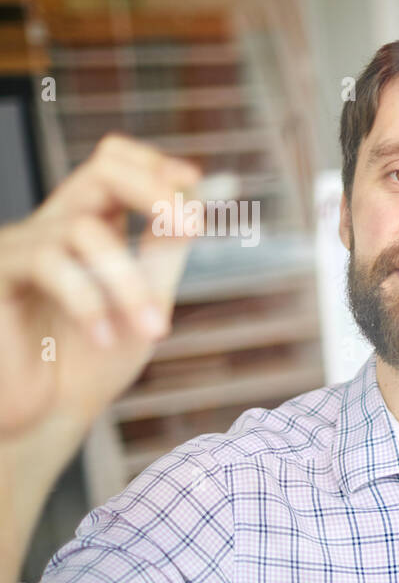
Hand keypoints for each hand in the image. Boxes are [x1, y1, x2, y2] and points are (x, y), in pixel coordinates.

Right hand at [0, 133, 201, 440]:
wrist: (44, 419)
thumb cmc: (90, 364)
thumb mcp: (144, 300)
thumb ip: (162, 253)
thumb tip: (195, 206)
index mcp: (89, 227)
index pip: (115, 163)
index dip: (155, 163)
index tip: (195, 181)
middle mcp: (51, 227)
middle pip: (101, 170)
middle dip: (153, 190)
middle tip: (189, 227)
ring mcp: (19, 247)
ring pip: (87, 231)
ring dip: (130, 284)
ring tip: (154, 331)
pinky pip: (49, 263)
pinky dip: (88, 300)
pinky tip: (103, 337)